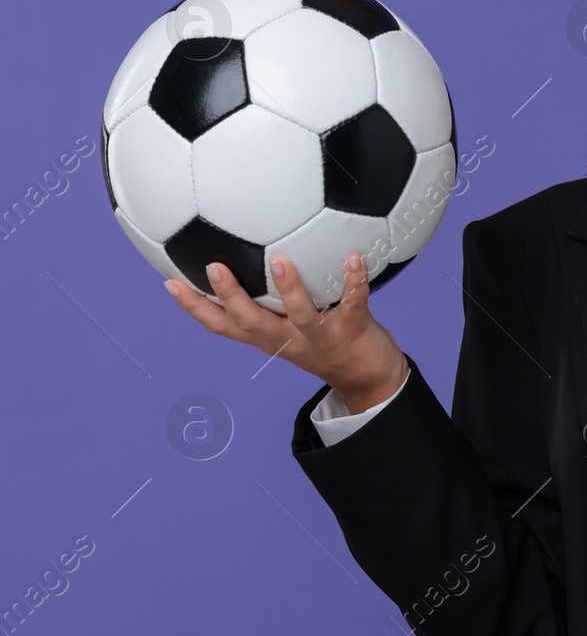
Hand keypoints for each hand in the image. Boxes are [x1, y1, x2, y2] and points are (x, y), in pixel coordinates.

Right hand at [164, 253, 408, 408]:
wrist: (369, 378)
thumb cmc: (325, 342)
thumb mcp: (287, 328)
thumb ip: (267, 302)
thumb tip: (250, 257)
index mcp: (268, 336)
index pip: (223, 325)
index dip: (195, 307)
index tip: (170, 282)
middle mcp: (289, 338)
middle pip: (251, 322)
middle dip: (230, 296)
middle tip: (212, 267)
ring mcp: (320, 336)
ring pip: (300, 315)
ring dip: (289, 289)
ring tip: (278, 262)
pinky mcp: (353, 329)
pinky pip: (353, 303)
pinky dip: (354, 281)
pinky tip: (353, 258)